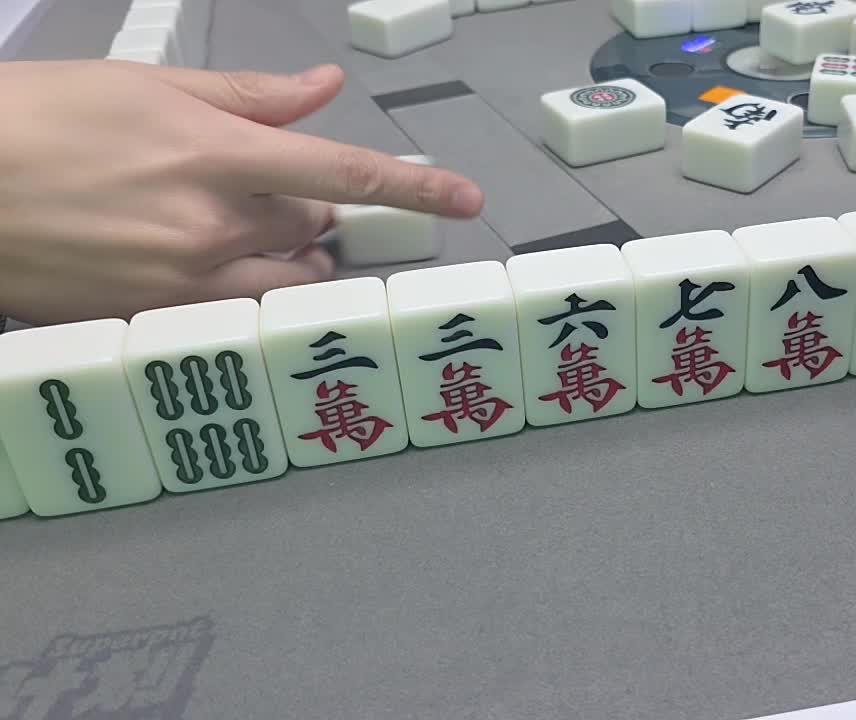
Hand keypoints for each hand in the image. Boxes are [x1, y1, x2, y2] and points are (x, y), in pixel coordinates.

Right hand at [0, 60, 482, 325]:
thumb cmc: (41, 118)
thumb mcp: (146, 87)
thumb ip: (247, 95)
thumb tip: (323, 89)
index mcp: (214, 153)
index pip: (340, 173)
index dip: (412, 186)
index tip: (468, 200)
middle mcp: (211, 224)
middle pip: (311, 229)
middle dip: (308, 212)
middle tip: (278, 196)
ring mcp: (183, 280)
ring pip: (283, 279)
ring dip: (294, 261)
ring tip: (268, 241)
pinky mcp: (153, 316)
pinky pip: (233, 309)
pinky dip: (244, 287)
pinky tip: (215, 267)